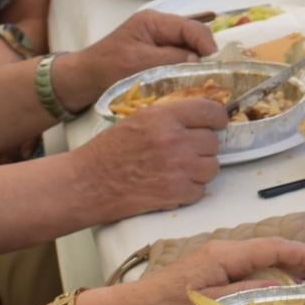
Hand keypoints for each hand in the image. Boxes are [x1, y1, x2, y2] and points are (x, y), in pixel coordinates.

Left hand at [59, 9, 218, 107]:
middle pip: (193, 38)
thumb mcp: (138, 62)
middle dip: (203, 55)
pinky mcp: (158, 58)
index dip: (206, 43)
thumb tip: (198, 61)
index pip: (190, 27)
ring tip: (203, 82)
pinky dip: (186, 72)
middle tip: (213, 76)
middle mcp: (160, 28)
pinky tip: (188, 84)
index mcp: (154, 22)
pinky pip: (180, 62)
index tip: (215, 62)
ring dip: (195, 66)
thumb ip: (169, 59)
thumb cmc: (105, 68)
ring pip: (189, 52)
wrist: (82, 81)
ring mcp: (159, 43)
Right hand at [74, 101, 224, 216]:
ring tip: (178, 170)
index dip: (217, 118)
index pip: (210, 111)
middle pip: (213, 142)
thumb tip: (202, 117)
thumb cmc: (109, 151)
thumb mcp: (139, 120)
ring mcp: (178, 168)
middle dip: (202, 148)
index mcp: (164, 116)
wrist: (87, 183)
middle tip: (185, 152)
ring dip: (199, 170)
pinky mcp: (176, 193)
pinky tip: (171, 185)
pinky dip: (189, 190)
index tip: (217, 123)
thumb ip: (171, 116)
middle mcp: (174, 140)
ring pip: (212, 167)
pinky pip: (201, 190)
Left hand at [124, 236, 304, 304]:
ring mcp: (219, 256)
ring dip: (288, 264)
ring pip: (263, 254)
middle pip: (273, 246)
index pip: (274, 247)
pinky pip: (251, 263)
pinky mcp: (214, 267)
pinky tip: (279, 285)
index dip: (303, 257)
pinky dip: (272, 270)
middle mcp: (225, 249)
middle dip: (301, 259)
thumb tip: (280, 287)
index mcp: (225, 254)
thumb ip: (244, 293)